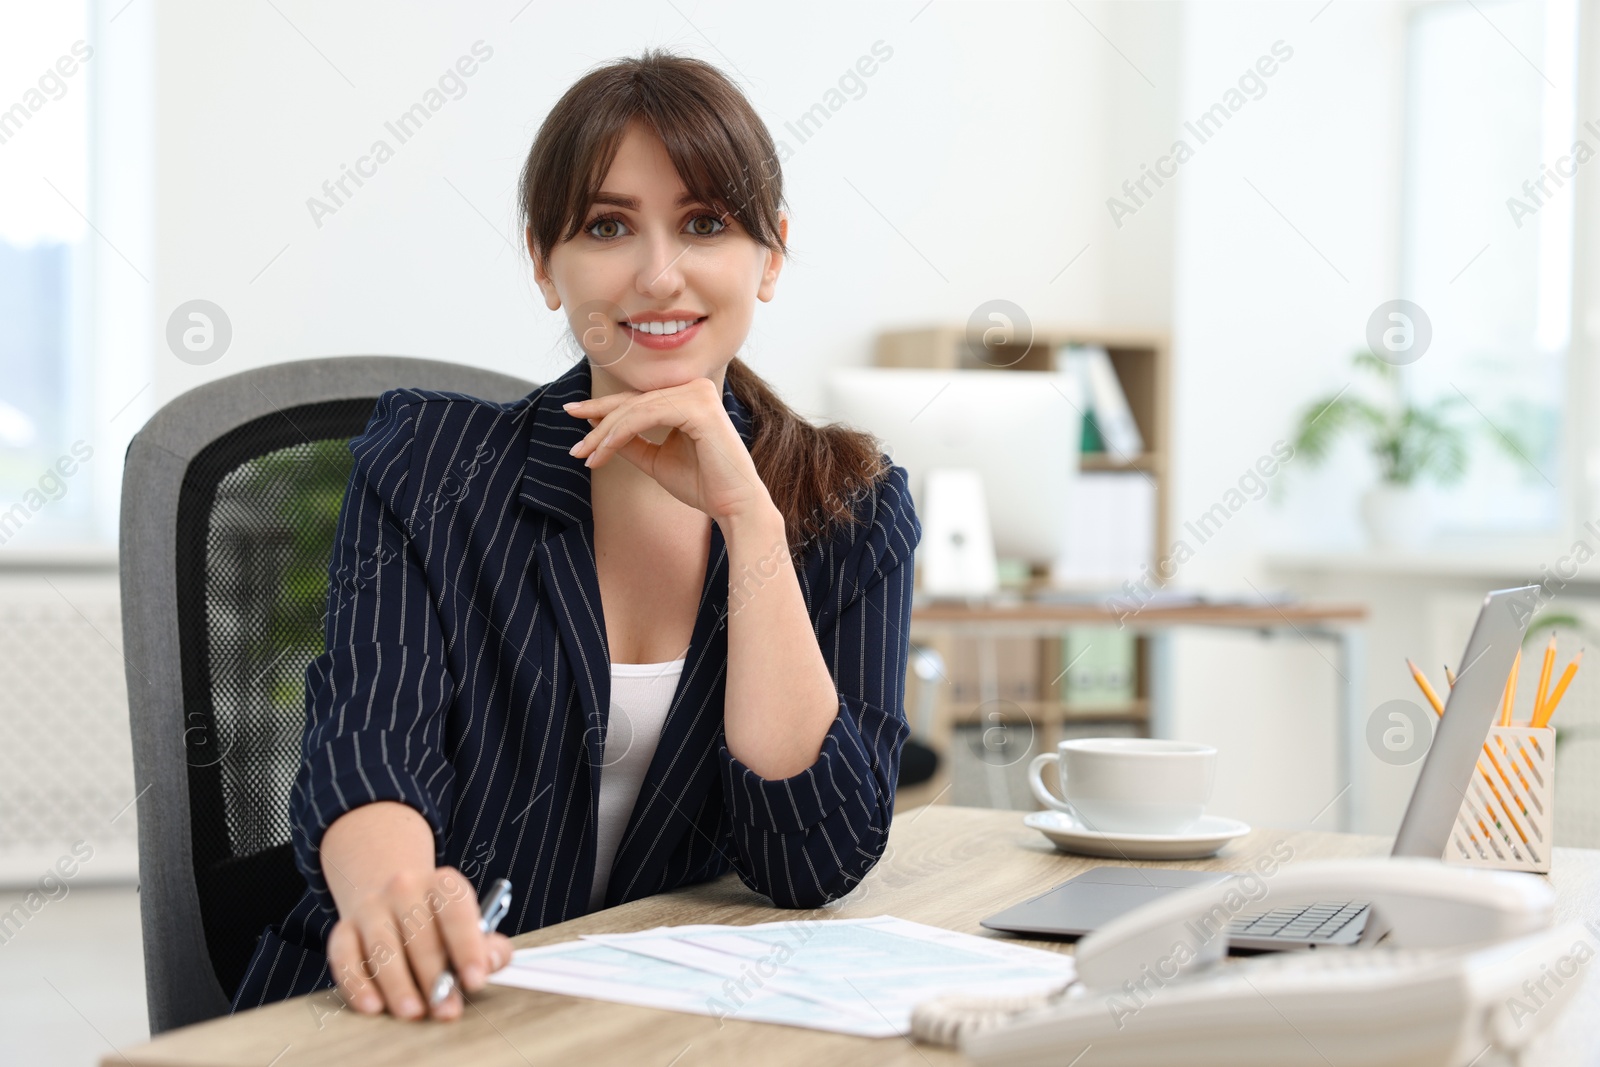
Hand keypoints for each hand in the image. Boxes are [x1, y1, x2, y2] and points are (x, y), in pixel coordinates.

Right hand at [325, 865, 512, 1021]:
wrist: (392, 897)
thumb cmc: (438, 920)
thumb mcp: (468, 923)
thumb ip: (487, 945)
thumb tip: (493, 963)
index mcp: (442, 883)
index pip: (456, 911)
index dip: (468, 947)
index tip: (475, 980)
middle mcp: (403, 888)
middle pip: (419, 935)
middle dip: (434, 978)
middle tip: (446, 1009)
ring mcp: (371, 907)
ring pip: (383, 948)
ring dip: (398, 984)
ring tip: (413, 1012)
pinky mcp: (343, 929)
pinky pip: (345, 958)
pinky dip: (358, 984)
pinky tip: (373, 1005)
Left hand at [564, 377, 773, 524]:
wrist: (734, 507)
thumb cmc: (702, 485)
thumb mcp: (656, 460)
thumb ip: (631, 443)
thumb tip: (597, 430)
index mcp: (689, 397)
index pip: (638, 399)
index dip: (604, 409)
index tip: (575, 417)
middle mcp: (695, 388)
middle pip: (633, 401)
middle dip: (598, 422)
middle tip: (575, 445)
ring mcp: (698, 394)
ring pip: (636, 408)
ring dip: (605, 432)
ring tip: (586, 454)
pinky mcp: (699, 408)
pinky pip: (646, 416)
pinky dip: (620, 432)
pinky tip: (603, 450)